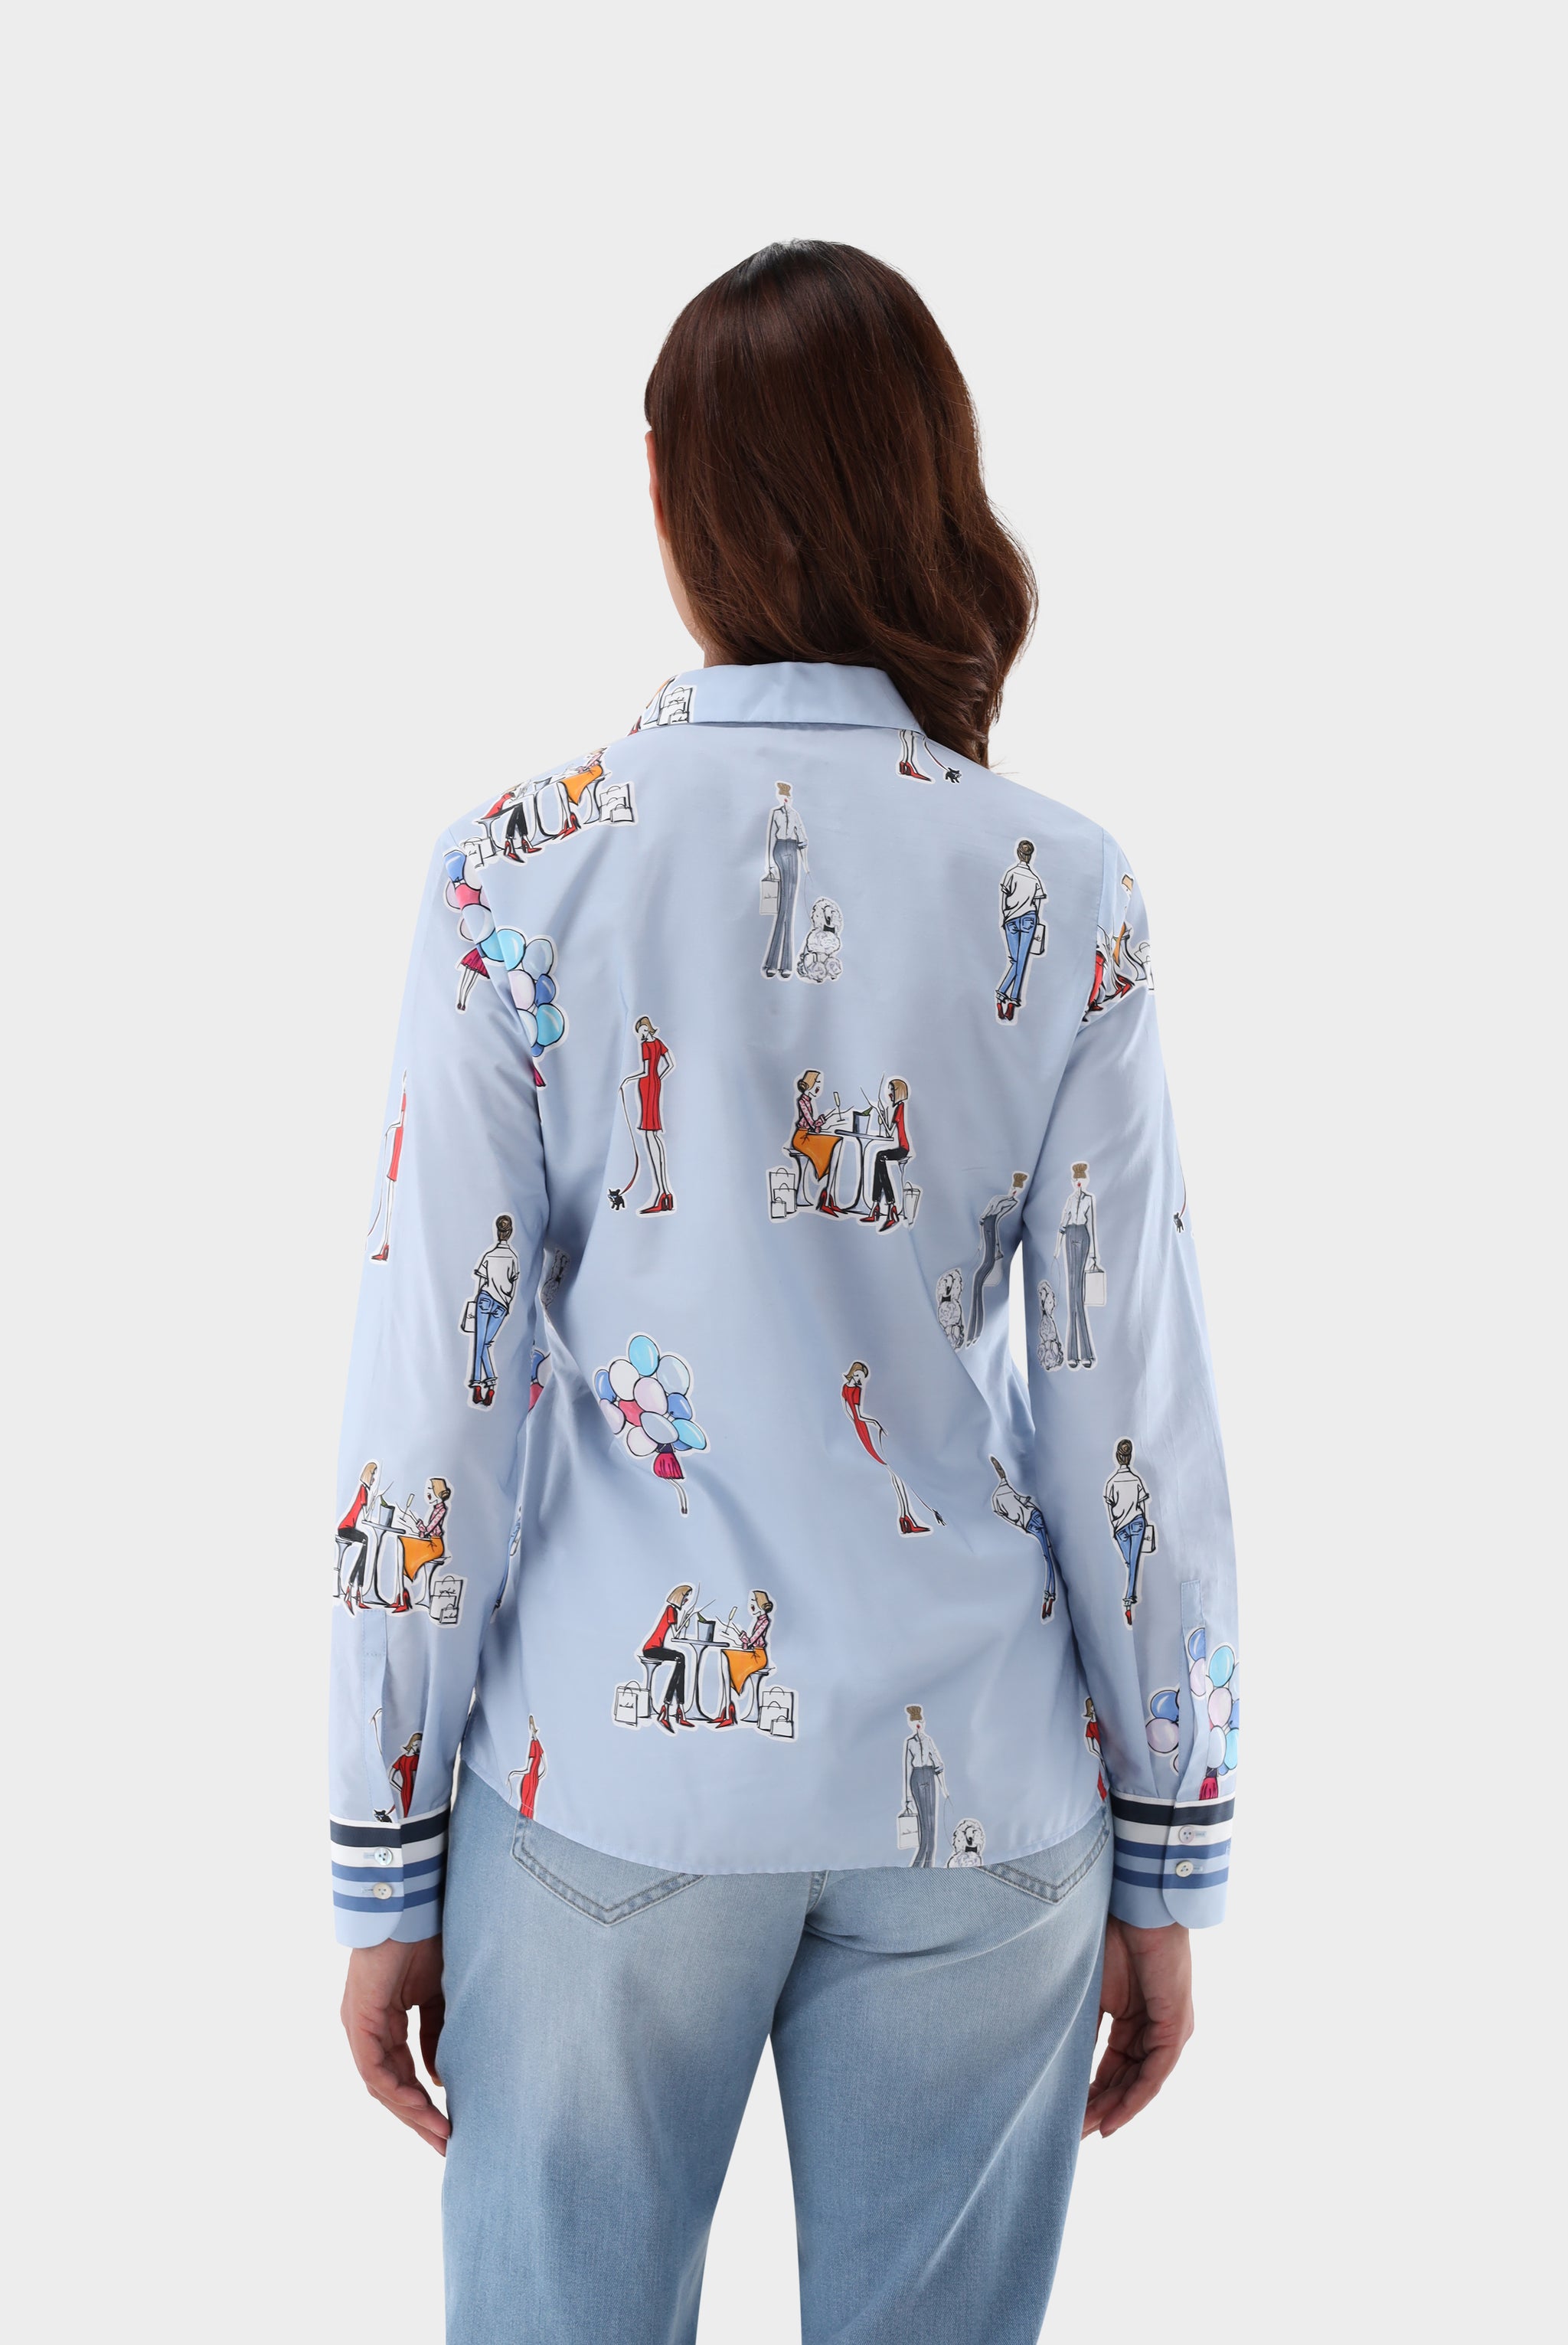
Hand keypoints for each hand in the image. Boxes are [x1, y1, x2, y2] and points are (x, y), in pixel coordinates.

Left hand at [341, 1936, 449, 2155]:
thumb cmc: (427, 1941)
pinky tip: (422, 2105)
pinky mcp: (359, 2019)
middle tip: (445, 2145)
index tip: (450, 2128)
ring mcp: (359, 2026)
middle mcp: (366, 2029)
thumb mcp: (437, 1998)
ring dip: (410, 2112)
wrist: (415, 1906)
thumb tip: (437, 2078)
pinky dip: (398, 2090)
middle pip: (389, 2088)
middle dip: (418, 2119)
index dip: (424, 2104)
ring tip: (439, 2133)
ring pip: (380, 2085)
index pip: (401, 2075)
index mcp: (384, 2022)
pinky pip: (374, 2068)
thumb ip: (435, 2035)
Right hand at [1082, 1918, 1192, 2138]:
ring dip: (1115, 2109)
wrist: (1135, 1905)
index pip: (1114, 2067)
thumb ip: (1083, 2027)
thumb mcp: (1090, 1992)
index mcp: (1134, 2019)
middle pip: (1128, 2080)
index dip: (1092, 2092)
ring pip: (1142, 2083)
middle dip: (1101, 2108)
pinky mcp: (1176, 2027)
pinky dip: (1134, 2098)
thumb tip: (1060, 2061)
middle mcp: (1156, 2029)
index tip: (1067, 2115)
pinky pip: (1156, 2074)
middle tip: (1072, 2132)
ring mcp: (1169, 2030)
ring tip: (1087, 2131)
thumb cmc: (1109, 1937)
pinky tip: (1113, 2117)